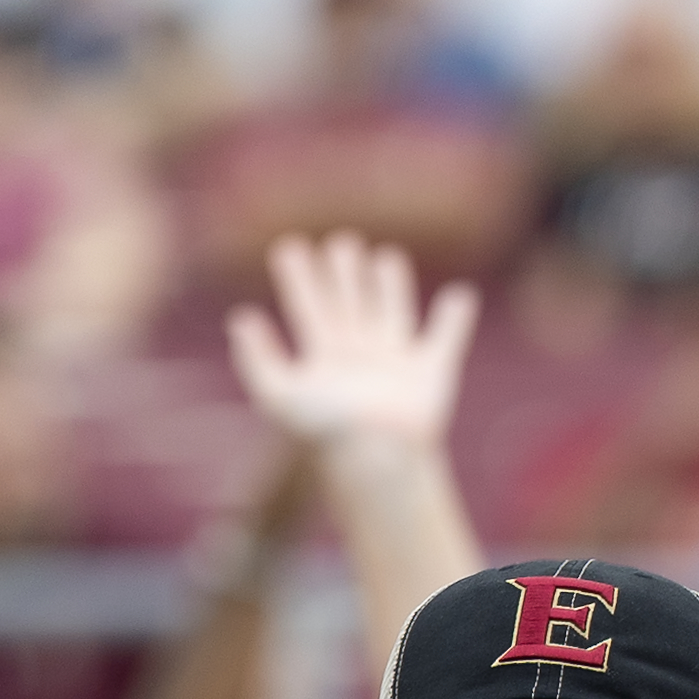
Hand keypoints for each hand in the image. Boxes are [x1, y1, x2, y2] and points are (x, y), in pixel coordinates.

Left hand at [224, 232, 478, 457]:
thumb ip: (257, 359)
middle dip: (343, 274)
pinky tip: (460, 295)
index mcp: (324, 358)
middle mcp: (358, 356)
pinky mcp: (433, 372)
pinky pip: (446, 338)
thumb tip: (239, 318)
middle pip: (348, 304)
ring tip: (385, 256)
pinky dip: (455, 319)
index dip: (296, 279)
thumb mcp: (279, 395)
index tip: (288, 248)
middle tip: (341, 242)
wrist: (379, 456)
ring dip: (389, 286)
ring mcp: (396, 362)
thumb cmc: (328, 430)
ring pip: (391, 312)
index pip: (306, 308)